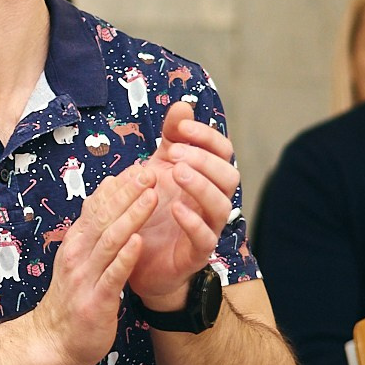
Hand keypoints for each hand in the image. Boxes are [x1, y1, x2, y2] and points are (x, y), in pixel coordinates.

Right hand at [29, 163, 156, 364]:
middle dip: (128, 193)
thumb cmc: (72, 301)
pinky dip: (126, 257)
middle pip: (103, 217)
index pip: (96, 207)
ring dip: (131, 216)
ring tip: (151, 196)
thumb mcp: (79, 261)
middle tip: (150, 171)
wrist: (52, 342)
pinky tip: (140, 242)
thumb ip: (93, 234)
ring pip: (109, 240)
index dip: (118, 187)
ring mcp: (85, 278)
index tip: (139, 167)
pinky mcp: (96, 301)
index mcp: (76, 244)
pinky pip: (112, 275)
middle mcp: (78, 255)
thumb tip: (107, 198)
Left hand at [128, 102, 238, 307]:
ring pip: (222, 206)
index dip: (206, 136)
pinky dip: (193, 221)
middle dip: (204, 159)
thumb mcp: (156, 167)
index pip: (222, 152)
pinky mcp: (195, 254)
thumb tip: (183, 106)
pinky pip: (205, 238)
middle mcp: (212, 201)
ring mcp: (207, 228)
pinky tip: (176, 208)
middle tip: (174, 151)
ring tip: (176, 173)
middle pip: (229, 176)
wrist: (135, 257)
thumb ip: (171, 139)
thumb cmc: (152, 209)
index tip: (179, 128)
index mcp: (206, 178)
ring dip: (201, 185)